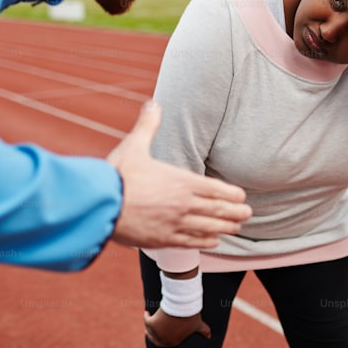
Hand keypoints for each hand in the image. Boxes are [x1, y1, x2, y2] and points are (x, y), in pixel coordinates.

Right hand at [106, 100, 251, 248]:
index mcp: (182, 182)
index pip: (218, 190)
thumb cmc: (117, 175)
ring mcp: (175, 224)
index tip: (242, 196)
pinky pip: (193, 243)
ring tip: (236, 227)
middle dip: (237, 212)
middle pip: (220, 211)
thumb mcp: (134, 146)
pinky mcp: (163, 240)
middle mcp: (184, 204)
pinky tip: (214, 241)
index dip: (233, 194)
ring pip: (211, 228)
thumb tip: (153, 104)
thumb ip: (148, 125)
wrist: (99, 205)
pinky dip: (207, 242)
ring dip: (227, 227)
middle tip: (247, 213)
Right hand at [143, 308, 210, 346]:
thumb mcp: (198, 325)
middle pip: (153, 338)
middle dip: (151, 334)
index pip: (162, 343)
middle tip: (149, 329)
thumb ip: (204, 331)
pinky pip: (147, 320)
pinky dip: (146, 316)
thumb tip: (210, 336)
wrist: (183, 307)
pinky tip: (147, 312)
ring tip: (149, 318)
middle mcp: (163, 340)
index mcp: (172, 343)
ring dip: (148, 324)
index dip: (159, 338)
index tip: (157, 332)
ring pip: (149, 329)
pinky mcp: (152, 323)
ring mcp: (157, 332)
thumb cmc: (191, 316)